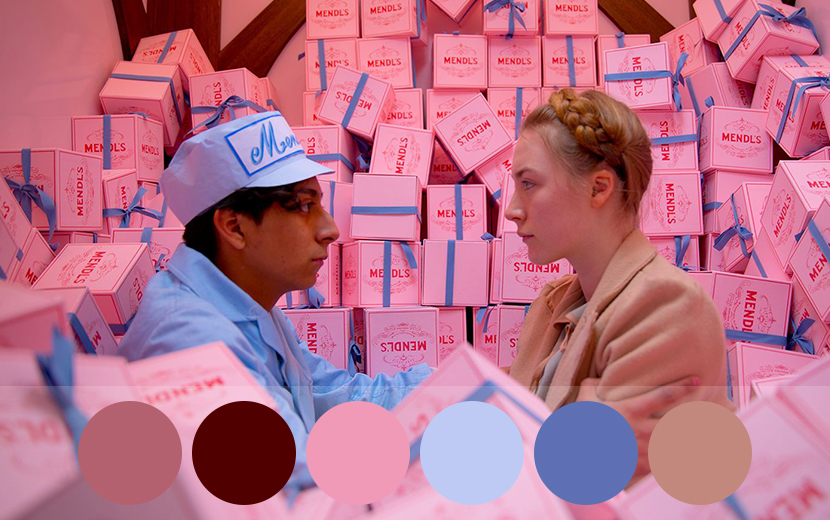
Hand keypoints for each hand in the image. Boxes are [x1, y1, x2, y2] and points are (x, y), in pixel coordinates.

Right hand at [576, 376, 700, 479]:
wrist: (575, 455)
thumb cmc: (579, 425)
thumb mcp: (584, 399)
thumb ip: (593, 385)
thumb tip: (599, 377)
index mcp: (630, 410)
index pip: (663, 395)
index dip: (682, 388)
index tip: (697, 381)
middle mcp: (641, 429)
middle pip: (678, 423)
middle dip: (697, 419)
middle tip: (714, 415)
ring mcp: (642, 449)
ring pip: (675, 445)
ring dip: (694, 442)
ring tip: (712, 440)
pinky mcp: (640, 466)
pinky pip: (666, 465)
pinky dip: (679, 464)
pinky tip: (693, 464)